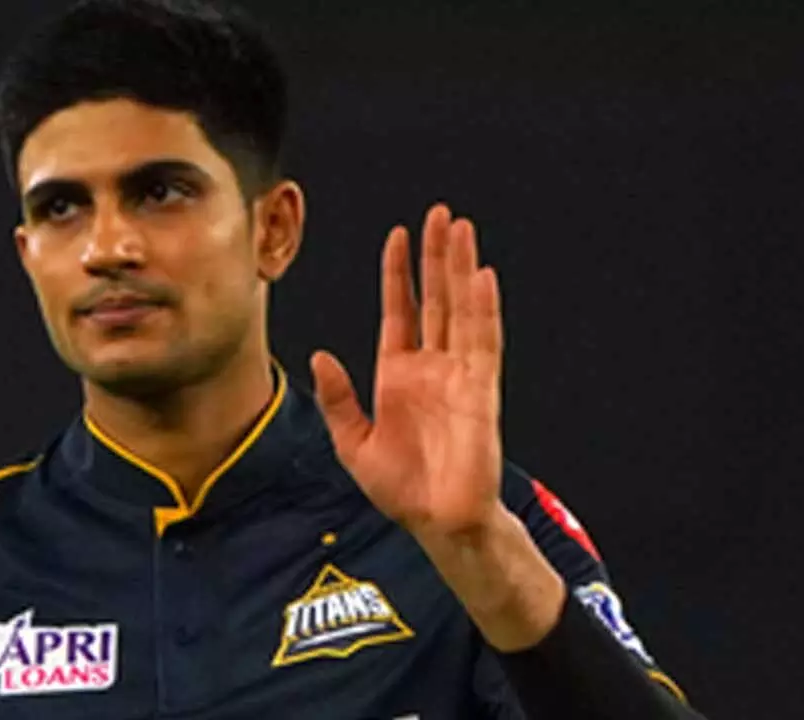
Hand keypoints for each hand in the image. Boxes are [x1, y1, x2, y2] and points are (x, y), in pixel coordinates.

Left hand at [311, 203, 504, 539]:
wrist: (436, 523)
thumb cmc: (400, 488)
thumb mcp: (352, 444)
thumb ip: (338, 399)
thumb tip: (319, 355)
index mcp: (399, 374)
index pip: (400, 310)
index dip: (398, 273)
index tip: (398, 235)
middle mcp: (432, 366)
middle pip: (436, 298)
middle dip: (437, 256)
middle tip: (441, 214)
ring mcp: (459, 375)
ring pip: (462, 310)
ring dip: (461, 270)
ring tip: (461, 230)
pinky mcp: (482, 392)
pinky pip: (484, 343)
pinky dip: (483, 310)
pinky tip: (482, 278)